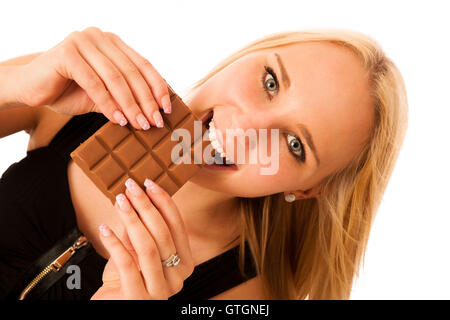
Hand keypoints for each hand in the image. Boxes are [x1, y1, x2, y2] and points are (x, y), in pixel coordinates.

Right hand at [15, 27, 170, 129]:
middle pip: (132, 72)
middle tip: (154, 122)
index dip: (157, 87)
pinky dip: (108, 104)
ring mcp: (83, 41)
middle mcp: (100, 37)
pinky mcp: (67, 53)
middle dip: (146, 100)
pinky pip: (94, 83)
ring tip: (140, 125)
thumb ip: (124, 97)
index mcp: (112, 43)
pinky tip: (118, 120)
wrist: (30, 89)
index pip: (143, 65)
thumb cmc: (68, 92)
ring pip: (115, 78)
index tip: (166, 109)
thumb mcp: (103, 95)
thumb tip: (153, 112)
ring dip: (131, 105)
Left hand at [90, 178, 193, 299]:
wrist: (114, 308)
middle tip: (131, 187)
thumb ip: (141, 230)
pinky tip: (104, 228)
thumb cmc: (127, 280)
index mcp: (184, 264)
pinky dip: (114, 243)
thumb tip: (135, 196)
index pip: (178, 226)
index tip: (150, 183)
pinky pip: (126, 264)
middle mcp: (177, 279)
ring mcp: (160, 291)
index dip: (164, 202)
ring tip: (119, 201)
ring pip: (147, 247)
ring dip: (131, 219)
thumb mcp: (138, 252)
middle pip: (163, 234)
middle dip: (146, 206)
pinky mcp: (138, 299)